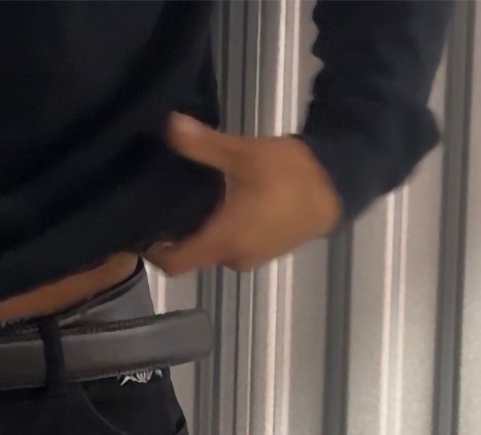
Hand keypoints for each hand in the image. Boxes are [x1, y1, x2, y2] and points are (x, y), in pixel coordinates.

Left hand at [147, 116, 342, 275]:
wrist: (338, 186)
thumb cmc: (290, 174)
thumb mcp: (243, 153)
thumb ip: (204, 144)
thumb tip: (170, 125)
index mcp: (222, 241)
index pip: (174, 263)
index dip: (154, 251)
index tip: (141, 230)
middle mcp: (233, 258)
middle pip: (192, 256)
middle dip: (178, 236)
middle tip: (164, 205)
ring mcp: (251, 258)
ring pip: (213, 251)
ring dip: (202, 233)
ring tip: (191, 203)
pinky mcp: (265, 251)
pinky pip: (233, 246)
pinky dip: (222, 232)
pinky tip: (221, 206)